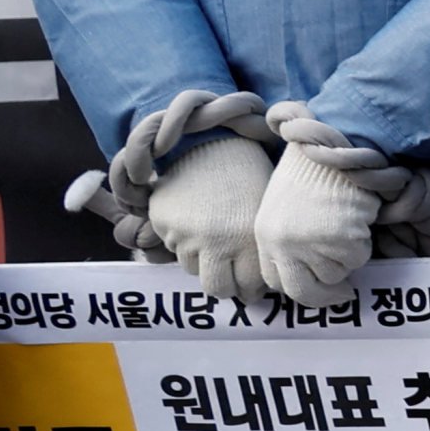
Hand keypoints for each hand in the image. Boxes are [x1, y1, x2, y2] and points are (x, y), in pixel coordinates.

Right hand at [147, 128, 276, 301]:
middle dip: (226, 285)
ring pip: (193, 269)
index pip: (248, 289)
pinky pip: (172, 246)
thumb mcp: (265, 211)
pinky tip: (196, 220)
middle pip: (217, 289)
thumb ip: (261, 250)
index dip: (250, 288)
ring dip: (203, 261)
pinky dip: (183, 240)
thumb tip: (260, 285)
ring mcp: (186, 234)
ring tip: (214, 238)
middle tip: (230, 273)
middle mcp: (217, 242)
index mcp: (249, 240)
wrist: (213, 141)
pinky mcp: (164, 223)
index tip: (251, 281)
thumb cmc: (248, 175)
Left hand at [251, 143, 381, 307]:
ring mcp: (310, 245)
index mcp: (264, 235)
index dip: (299, 287)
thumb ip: (285, 241)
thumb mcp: (283, 207)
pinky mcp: (339, 239)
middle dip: (326, 296)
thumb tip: (305, 275)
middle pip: (303, 293)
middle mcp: (282, 245)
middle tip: (343, 295)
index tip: (316, 288)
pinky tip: (356, 220)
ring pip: (335, 275)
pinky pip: (357, 258)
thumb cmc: (312, 172)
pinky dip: (362, 244)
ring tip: (346, 228)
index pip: (275, 282)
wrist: (332, 145)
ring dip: (346, 259)